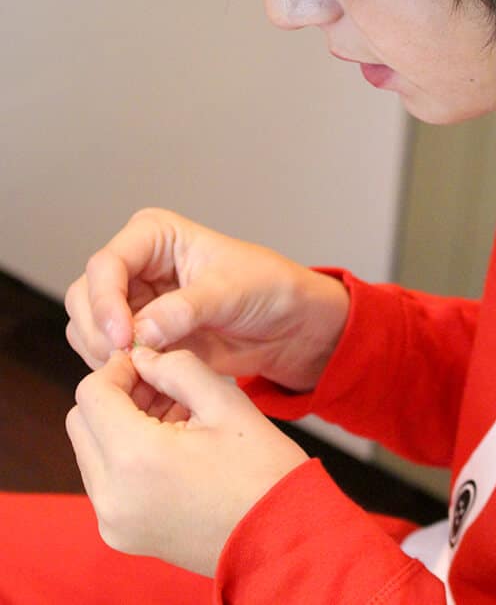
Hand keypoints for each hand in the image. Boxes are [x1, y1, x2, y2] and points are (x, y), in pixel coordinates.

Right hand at [65, 208, 348, 390]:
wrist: (288, 325)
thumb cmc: (267, 289)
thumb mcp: (230, 291)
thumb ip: (184, 309)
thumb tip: (142, 331)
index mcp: (155, 235)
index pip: (107, 263)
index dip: (106, 302)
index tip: (124, 337)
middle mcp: (136, 264)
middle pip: (86, 295)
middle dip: (100, 331)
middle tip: (128, 361)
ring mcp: (133, 301)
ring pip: (88, 327)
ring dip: (104, 353)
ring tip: (141, 371)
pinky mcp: (139, 336)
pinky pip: (107, 354)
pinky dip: (118, 370)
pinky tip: (145, 381)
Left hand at [66, 348, 308, 575]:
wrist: (281, 537)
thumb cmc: (262, 468)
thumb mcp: (225, 400)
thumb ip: (176, 367)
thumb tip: (143, 357)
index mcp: (136, 456)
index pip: (92, 394)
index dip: (117, 367)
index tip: (148, 362)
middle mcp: (112, 494)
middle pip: (81, 421)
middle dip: (115, 395)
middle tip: (159, 386)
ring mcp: (113, 520)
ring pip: (89, 449)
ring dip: (118, 423)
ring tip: (171, 415)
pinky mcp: (122, 533)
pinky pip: (104, 479)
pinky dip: (124, 454)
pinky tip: (170, 444)